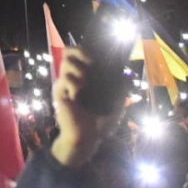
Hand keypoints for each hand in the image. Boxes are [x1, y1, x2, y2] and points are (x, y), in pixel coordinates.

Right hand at [50, 48, 126, 167]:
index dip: (85, 49)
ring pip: (65, 62)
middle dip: (80, 52)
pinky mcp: (59, 92)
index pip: (80, 54)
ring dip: (78, 69)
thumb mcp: (116, 105)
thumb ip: (122, 89)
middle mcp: (74, 78)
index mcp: (86, 78)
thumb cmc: (100, 123)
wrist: (87, 138)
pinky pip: (65, 79)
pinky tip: (77, 95)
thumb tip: (128, 75)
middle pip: (69, 51)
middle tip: (91, 61)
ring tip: (85, 82)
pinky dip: (74, 85)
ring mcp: (65, 84)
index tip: (97, 55)